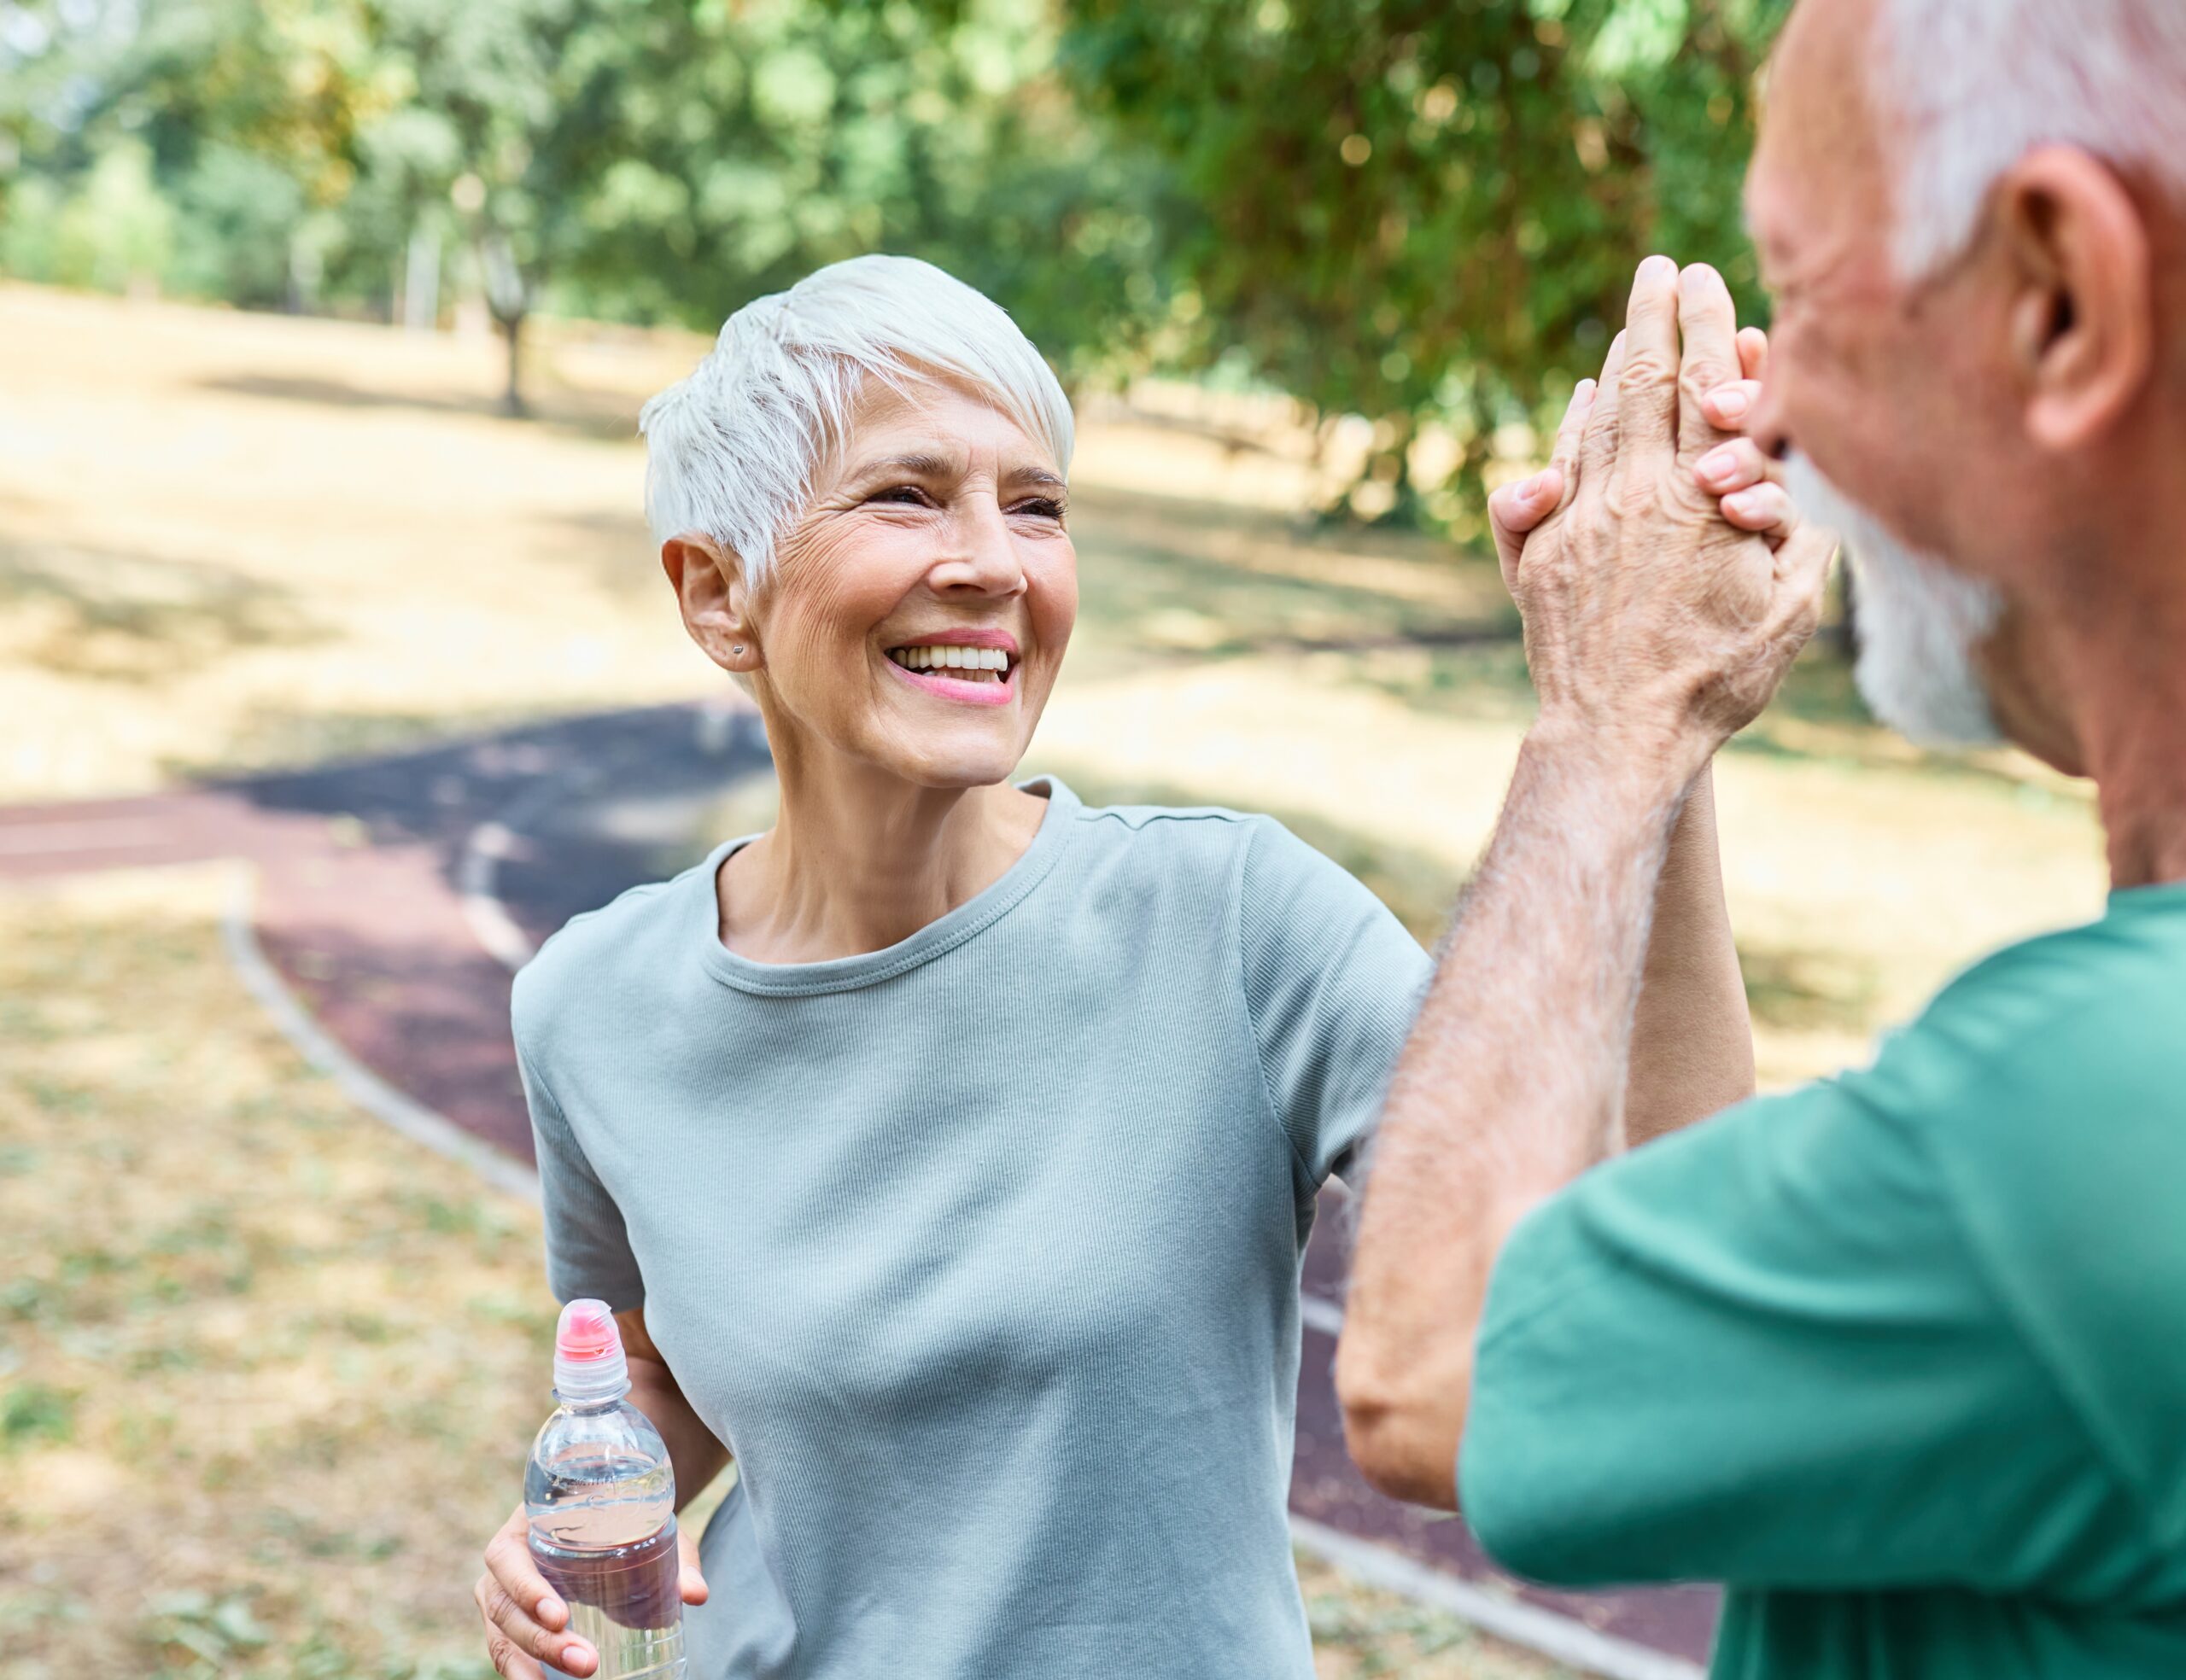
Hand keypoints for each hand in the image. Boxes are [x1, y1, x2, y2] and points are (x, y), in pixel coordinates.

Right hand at [476, 1504, 709, 1677]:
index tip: (562, 1616)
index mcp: (526, 1524)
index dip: (527, 1588)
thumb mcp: (646, 1525)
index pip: (508, 1557)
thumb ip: (674, 1556)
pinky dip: (523, 1673)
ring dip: (532, 1664)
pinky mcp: (511, 1622)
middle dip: (542, 1641)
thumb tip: (696, 1594)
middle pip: (505, 1607)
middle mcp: (505, 1561)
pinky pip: (506, 1651)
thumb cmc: (621, 1517)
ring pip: (502, 1636)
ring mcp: (503, 1594)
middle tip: (586, 1663)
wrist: (610, 1515)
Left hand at [1487, 258, 1829, 772]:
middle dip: (1654, 317)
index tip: (1706, 277)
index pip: (1707, 389)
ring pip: (1598, 420)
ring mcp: (1580, 520)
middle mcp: (1634, 495)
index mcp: (1701, 500)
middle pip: (1644, 381)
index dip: (1709, 327)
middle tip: (1659, 267)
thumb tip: (1776, 470)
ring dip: (1617, 363)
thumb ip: (1794, 529)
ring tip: (1632, 320)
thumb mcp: (1789, 606)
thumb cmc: (1717, 678)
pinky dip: (1571, 428)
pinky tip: (1583, 401)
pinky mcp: (1540, 553)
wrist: (1617, 734)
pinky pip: (1554, 470)